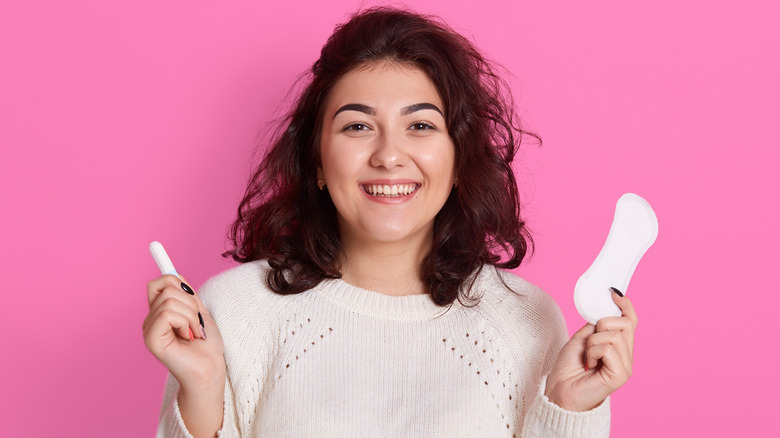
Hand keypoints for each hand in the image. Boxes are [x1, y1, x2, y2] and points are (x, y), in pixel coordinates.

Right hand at [142, 274, 225, 391]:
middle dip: (191, 301)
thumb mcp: (199, 312)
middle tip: (196, 322)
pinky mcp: (151, 339)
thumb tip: (175, 274)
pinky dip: (185, 322)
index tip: (176, 273)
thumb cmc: (207, 346)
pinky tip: (187, 337)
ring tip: (194, 332)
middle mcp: (151, 320)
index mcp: (160, 313)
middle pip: (166, 286)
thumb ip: (186, 294)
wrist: (211, 369)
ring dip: (191, 315)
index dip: (169, 277)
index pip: (158, 284)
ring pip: (170, 300)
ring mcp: (149, 329)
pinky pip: (167, 313)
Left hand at [545, 289, 636, 410]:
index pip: (630, 320)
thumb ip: (597, 325)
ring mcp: (626, 365)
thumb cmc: (568, 368)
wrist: (559, 391)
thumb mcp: (582, 338)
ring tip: (587, 357)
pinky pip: (609, 348)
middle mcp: (626, 355)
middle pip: (624, 323)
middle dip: (601, 326)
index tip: (612, 293)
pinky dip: (593, 352)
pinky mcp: (621, 374)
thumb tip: (607, 306)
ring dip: (593, 342)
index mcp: (618, 346)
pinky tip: (589, 365)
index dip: (624, 305)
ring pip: (615, 335)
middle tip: (589, 343)